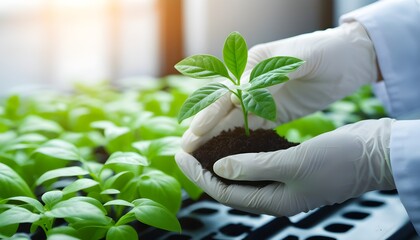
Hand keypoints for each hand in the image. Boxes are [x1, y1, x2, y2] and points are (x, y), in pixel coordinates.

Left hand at [176, 118, 395, 215]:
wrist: (374, 152)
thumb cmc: (339, 161)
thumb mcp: (294, 163)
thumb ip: (254, 167)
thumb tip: (219, 168)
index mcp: (273, 201)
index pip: (225, 192)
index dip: (199, 175)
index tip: (180, 156)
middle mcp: (275, 194)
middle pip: (229, 184)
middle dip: (204, 168)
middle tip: (184, 149)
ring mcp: (282, 180)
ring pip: (242, 172)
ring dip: (221, 159)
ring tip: (202, 144)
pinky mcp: (290, 165)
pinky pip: (258, 161)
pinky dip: (242, 152)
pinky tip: (233, 139)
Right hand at [182, 21, 377, 152]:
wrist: (351, 59)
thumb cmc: (326, 51)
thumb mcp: (300, 57)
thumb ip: (268, 75)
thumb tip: (235, 95)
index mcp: (253, 63)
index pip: (226, 90)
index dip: (210, 112)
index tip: (196, 131)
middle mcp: (252, 82)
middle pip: (222, 108)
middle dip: (203, 128)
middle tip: (185, 149)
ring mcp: (263, 99)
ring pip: (233, 121)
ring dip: (215, 138)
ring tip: (199, 156)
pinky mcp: (275, 113)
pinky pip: (252, 129)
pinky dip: (238, 142)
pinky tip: (227, 154)